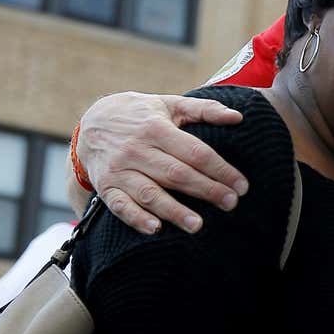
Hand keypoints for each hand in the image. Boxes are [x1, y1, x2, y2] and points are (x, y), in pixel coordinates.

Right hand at [76, 92, 248, 234]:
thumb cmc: (140, 115)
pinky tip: (155, 228)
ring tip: (198, 226)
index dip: (221, 169)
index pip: (195, 152)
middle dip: (207, 190)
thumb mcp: (169, 104)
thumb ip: (204, 109)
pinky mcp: (106, 186)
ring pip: (150, 193)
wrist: (91, 122)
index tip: (241, 185)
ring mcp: (120, 170)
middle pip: (177, 174)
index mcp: (156, 128)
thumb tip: (238, 117)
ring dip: (174, 211)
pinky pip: (120, 206)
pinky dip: (136, 218)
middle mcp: (137, 150)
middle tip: (231, 204)